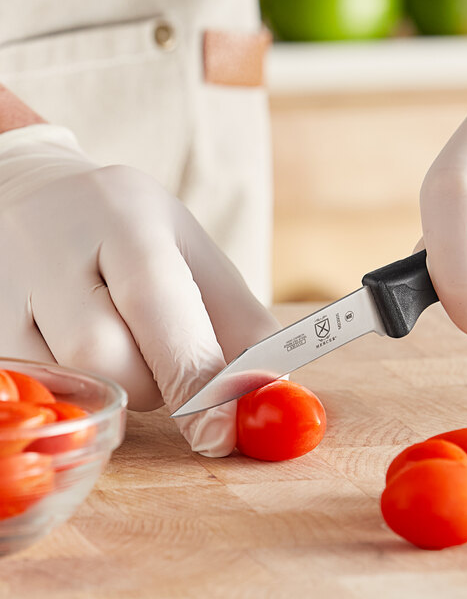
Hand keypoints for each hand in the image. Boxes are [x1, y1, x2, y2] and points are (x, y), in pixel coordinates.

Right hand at [0, 124, 278, 455]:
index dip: (193, 375)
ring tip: (121, 339)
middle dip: (154, 382)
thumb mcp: (193, 254)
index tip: (220, 434)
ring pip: (73, 379)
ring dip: (119, 383)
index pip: (158, 302)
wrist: (35, 199)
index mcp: (126, 217)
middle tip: (163, 356)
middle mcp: (54, 247)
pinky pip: (43, 385)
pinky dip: (80, 383)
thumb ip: (238, 322)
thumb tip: (272, 392)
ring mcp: (5, 287)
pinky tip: (79, 340)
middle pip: (106, 355)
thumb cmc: (130, 232)